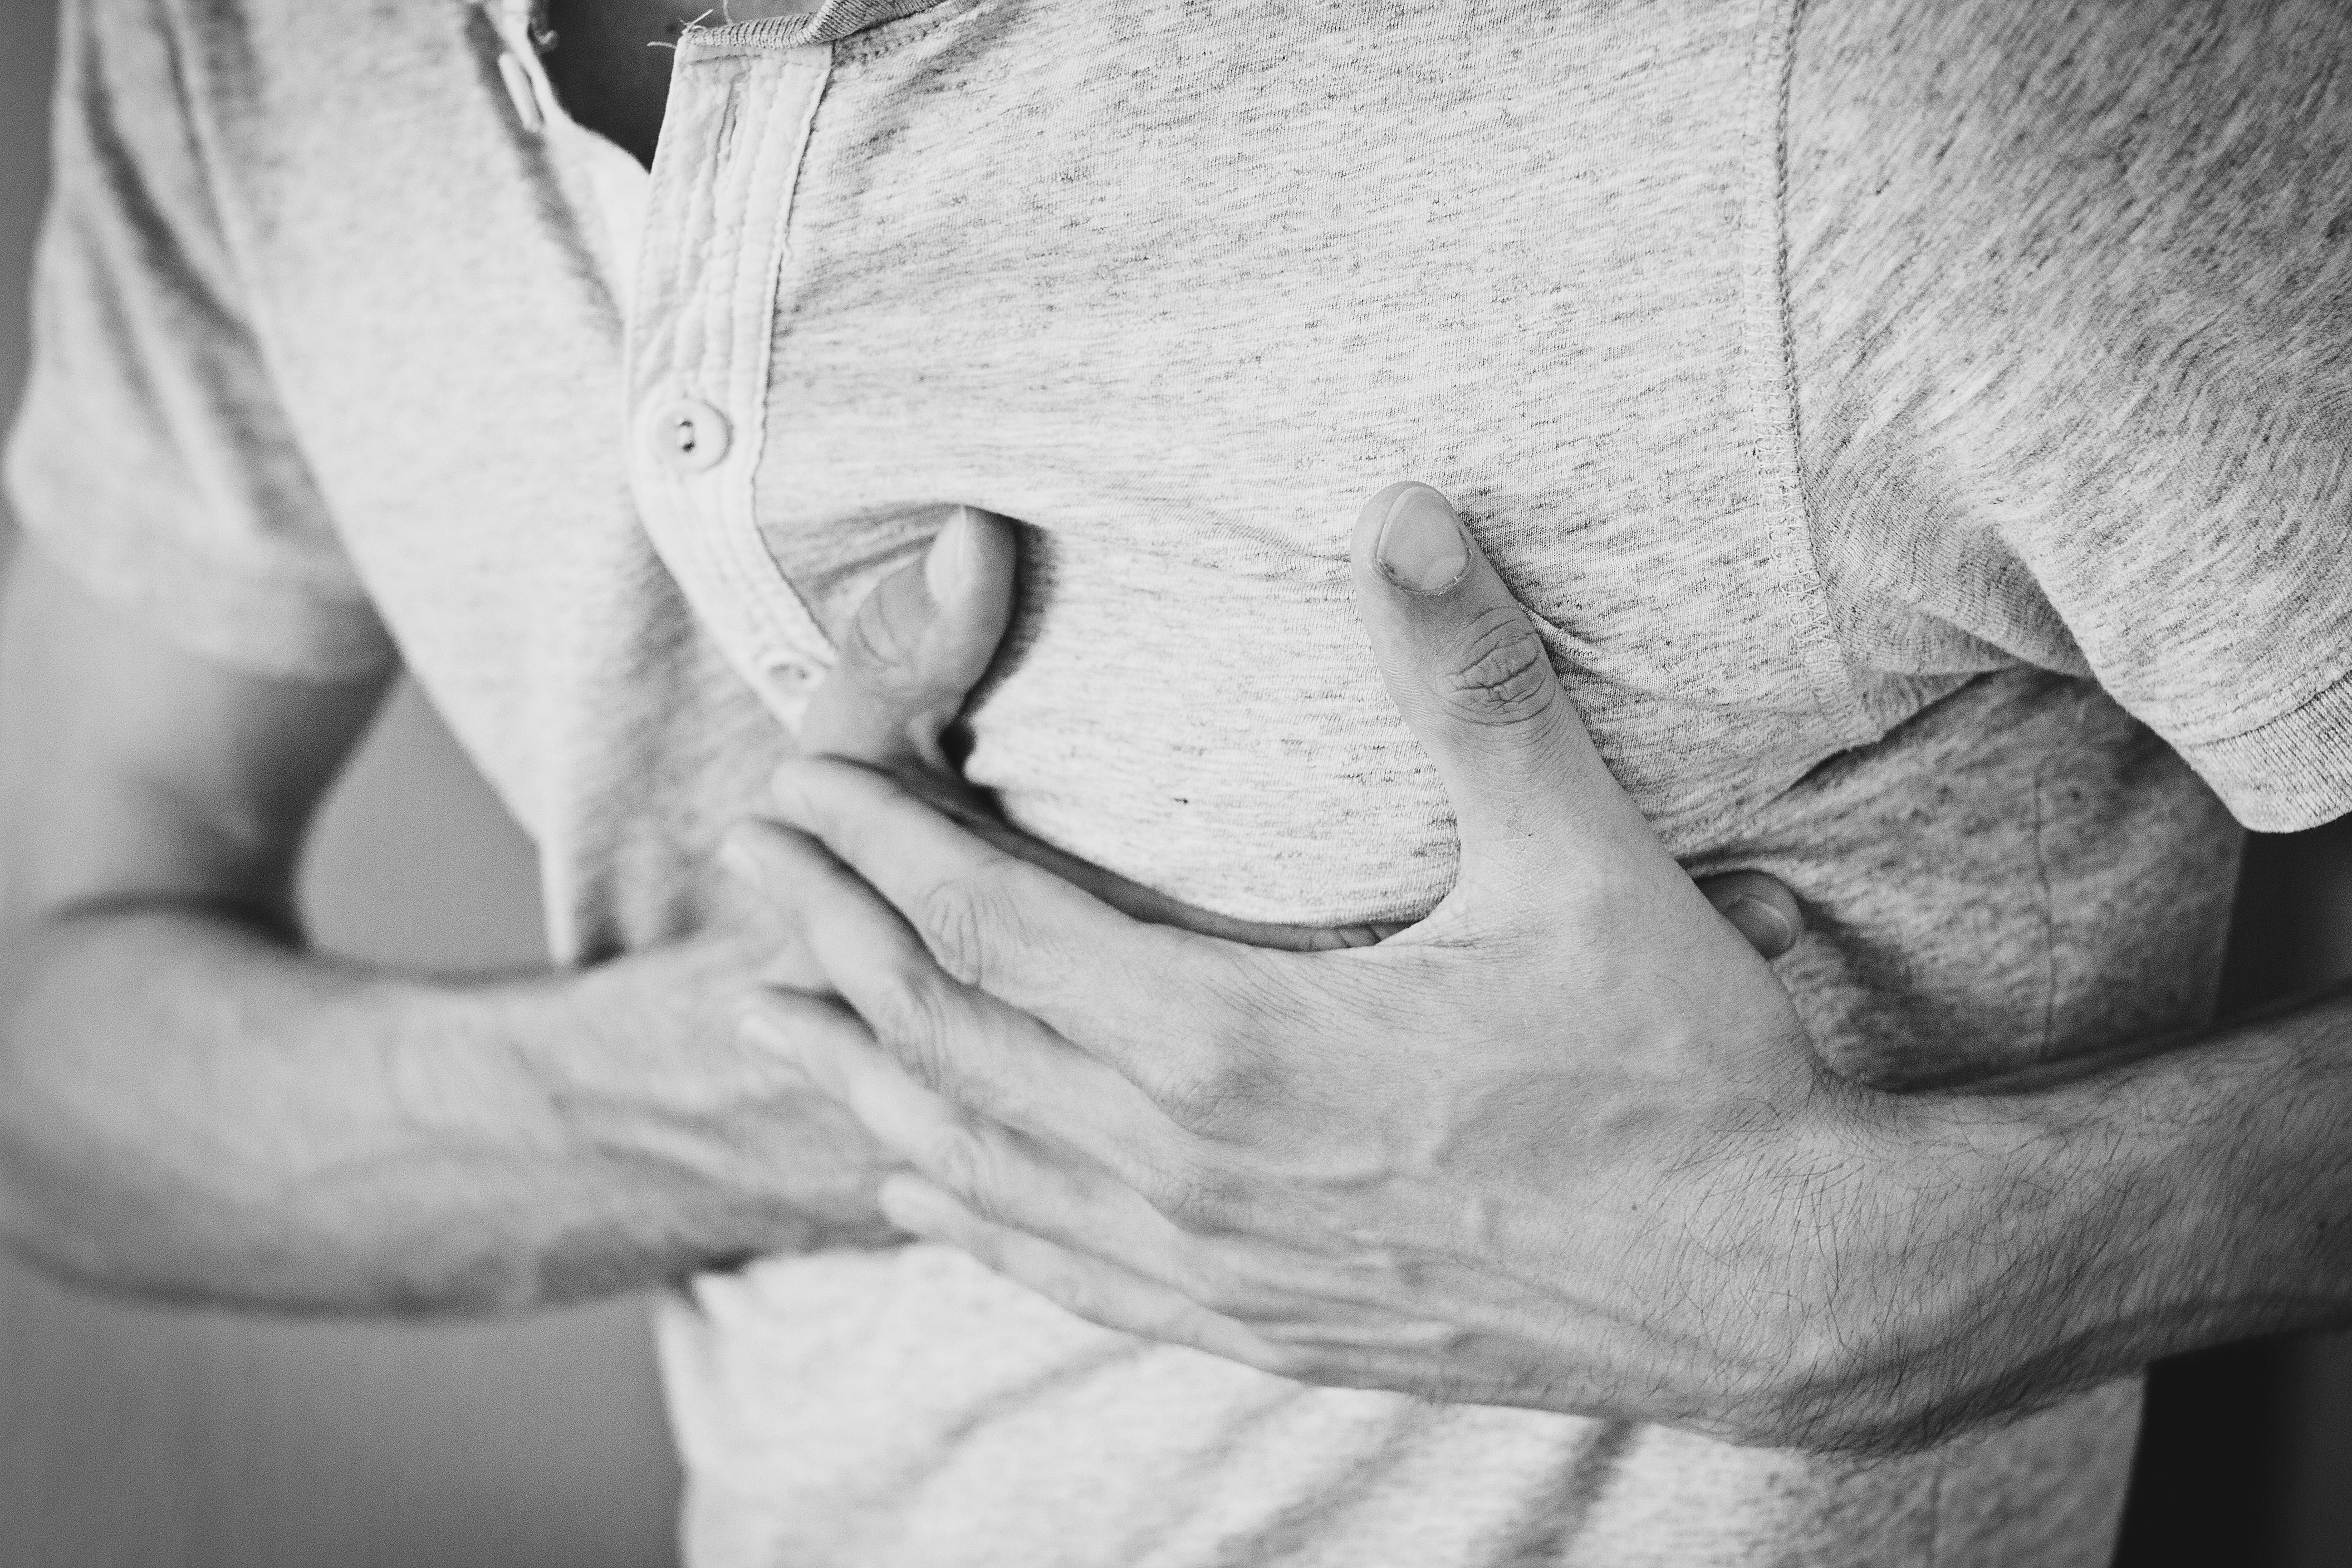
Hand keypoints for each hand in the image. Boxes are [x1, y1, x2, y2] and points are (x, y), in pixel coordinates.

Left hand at [732, 487, 2025, 1452]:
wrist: (1765, 1285)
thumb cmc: (1675, 1071)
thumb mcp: (1580, 863)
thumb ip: (1474, 686)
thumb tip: (1404, 515)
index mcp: (1236, 1046)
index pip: (989, 931)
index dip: (877, 850)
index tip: (793, 784)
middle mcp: (1191, 1169)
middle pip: (949, 1038)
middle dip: (835, 939)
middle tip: (752, 859)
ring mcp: (1214, 1266)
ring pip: (977, 1163)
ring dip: (865, 1076)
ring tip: (773, 1019)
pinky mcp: (1257, 1325)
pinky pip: (1061, 1270)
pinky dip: (967, 1213)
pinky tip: (920, 1187)